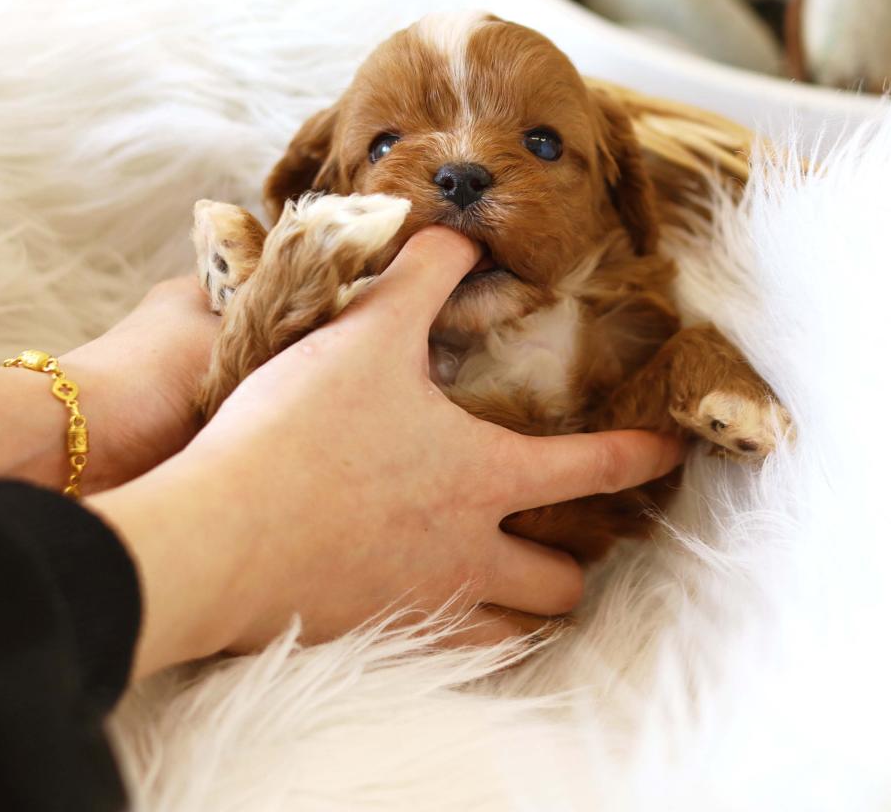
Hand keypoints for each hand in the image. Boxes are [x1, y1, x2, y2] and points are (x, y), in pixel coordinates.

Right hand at [88, 227, 687, 675]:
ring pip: (513, 627)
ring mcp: (425, 607)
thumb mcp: (368, 330)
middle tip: (570, 537)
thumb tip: (462, 235)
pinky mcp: (371, 637)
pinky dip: (463, 634)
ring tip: (513, 575)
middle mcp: (471, 554)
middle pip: (563, 580)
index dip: (644, 456)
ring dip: (524, 603)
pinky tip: (439, 608)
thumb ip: (425, 274)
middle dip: (577, 561)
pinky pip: (448, 656)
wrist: (217, 538)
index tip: (672, 451)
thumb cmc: (300, 433)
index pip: (595, 469)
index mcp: (486, 477)